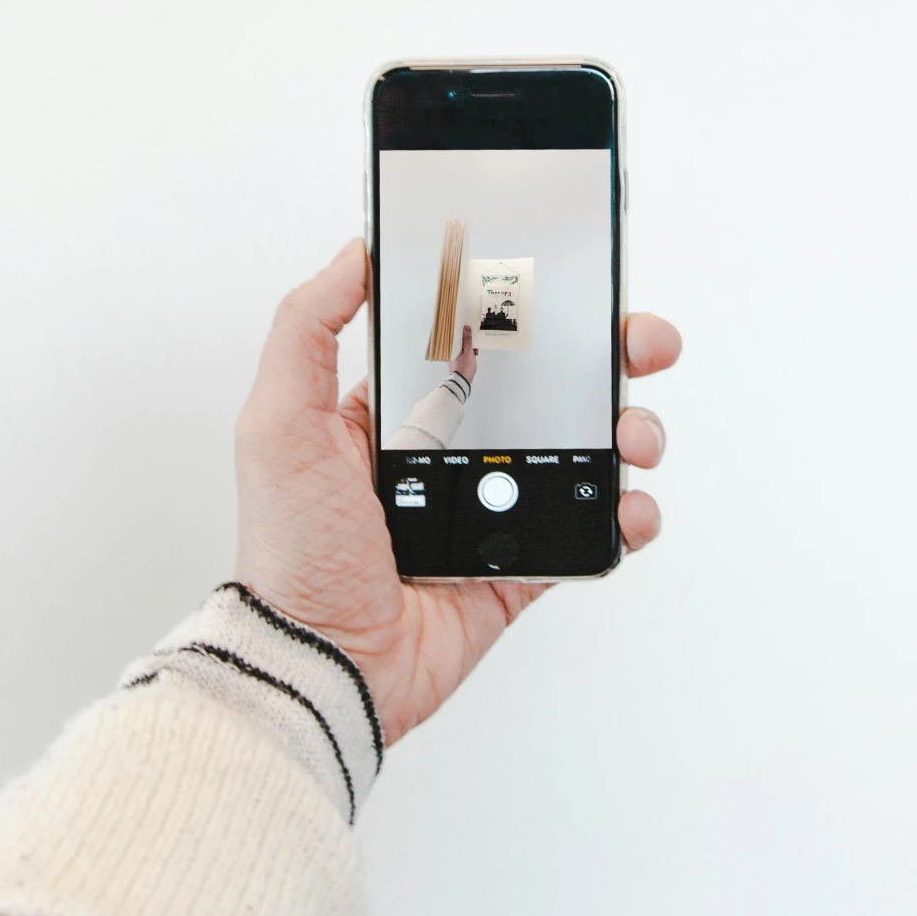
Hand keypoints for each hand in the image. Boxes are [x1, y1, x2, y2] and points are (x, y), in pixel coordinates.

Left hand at [234, 238, 681, 746]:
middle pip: (552, 385)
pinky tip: (628, 504)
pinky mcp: (523, 565)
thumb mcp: (277, 422)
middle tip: (640, 345)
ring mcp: (494, 508)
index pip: (479, 337)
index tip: (574, 283)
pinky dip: (625, 513)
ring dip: (628, 430)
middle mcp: (452, 450)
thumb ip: (307, 329)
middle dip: (608, 356)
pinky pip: (591, 529)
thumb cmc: (290, 550)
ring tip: (633, 436)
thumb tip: (353, 253)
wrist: (320, 662)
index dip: (530, 306)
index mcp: (398, 409)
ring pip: (585, 449)